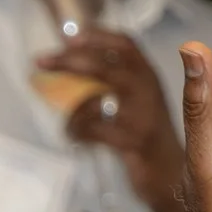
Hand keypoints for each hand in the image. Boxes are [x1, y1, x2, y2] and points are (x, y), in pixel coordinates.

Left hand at [38, 30, 185, 211]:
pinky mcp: (135, 143)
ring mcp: (143, 117)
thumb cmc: (145, 138)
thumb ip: (111, 83)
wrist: (171, 176)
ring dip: (73, 113)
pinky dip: (78, 133)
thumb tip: (70, 61)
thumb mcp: (134, 103)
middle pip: (106, 66)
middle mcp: (149, 91)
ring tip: (70, 127)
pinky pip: (94, 131)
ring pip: (95, 102)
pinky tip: (77, 138)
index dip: (97, 36)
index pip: (126, 45)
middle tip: (41, 61)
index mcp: (149, 77)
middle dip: (70, 61)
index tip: (68, 35)